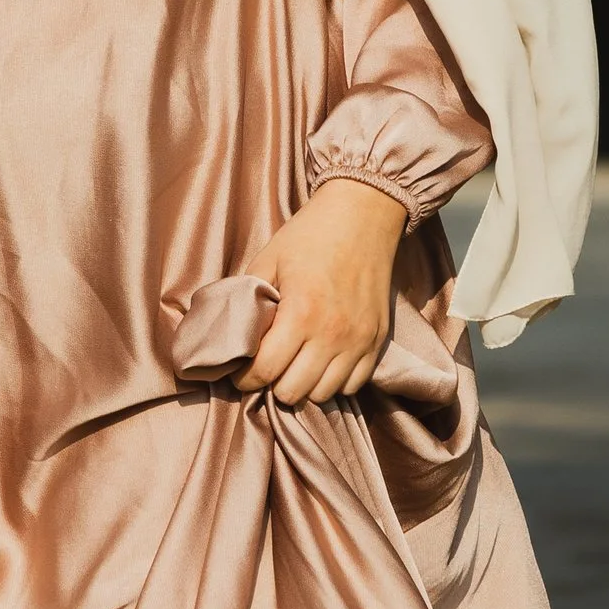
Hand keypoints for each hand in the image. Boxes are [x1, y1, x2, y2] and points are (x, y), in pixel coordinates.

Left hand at [240, 177, 406, 404]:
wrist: (364, 214)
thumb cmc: (311, 234)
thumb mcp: (269, 260)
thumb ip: (249, 299)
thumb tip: (231, 334)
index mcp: (301, 313)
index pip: (265, 371)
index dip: (245, 377)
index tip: (240, 372)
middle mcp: (332, 334)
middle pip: (293, 391)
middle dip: (272, 383)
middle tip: (266, 367)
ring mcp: (358, 341)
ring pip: (323, 394)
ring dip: (303, 385)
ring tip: (293, 366)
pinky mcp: (377, 341)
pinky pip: (353, 385)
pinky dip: (334, 381)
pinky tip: (321, 363)